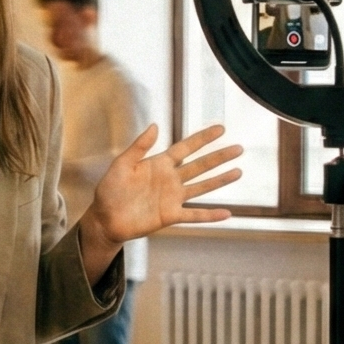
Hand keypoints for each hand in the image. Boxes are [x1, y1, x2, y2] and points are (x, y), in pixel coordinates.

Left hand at [78, 122, 241, 281]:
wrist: (105, 218)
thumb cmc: (110, 190)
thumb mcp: (122, 164)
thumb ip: (139, 146)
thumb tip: (155, 126)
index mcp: (159, 164)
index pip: (186, 147)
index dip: (203, 138)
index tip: (220, 129)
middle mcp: (170, 179)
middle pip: (200, 165)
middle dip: (219, 157)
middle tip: (239, 148)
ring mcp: (173, 198)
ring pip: (202, 187)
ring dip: (220, 180)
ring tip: (238, 172)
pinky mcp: (171, 216)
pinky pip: (194, 215)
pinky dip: (210, 215)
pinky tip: (227, 213)